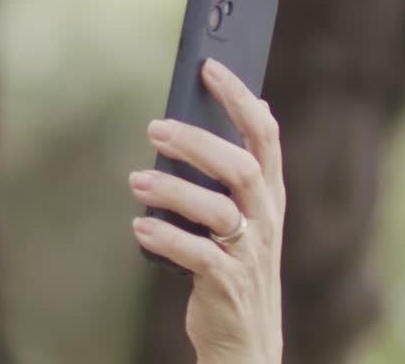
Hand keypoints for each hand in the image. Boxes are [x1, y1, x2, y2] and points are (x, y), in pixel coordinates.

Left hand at [129, 58, 284, 363]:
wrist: (245, 338)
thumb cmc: (231, 262)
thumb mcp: (236, 215)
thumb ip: (223, 173)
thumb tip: (190, 120)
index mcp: (269, 194)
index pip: (265, 135)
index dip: (240, 98)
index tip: (210, 67)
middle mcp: (265, 218)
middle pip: (239, 167)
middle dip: (197, 142)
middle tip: (154, 128)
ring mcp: (250, 253)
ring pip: (219, 209)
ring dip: (172, 189)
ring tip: (136, 182)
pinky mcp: (228, 284)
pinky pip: (199, 255)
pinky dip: (166, 237)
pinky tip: (140, 227)